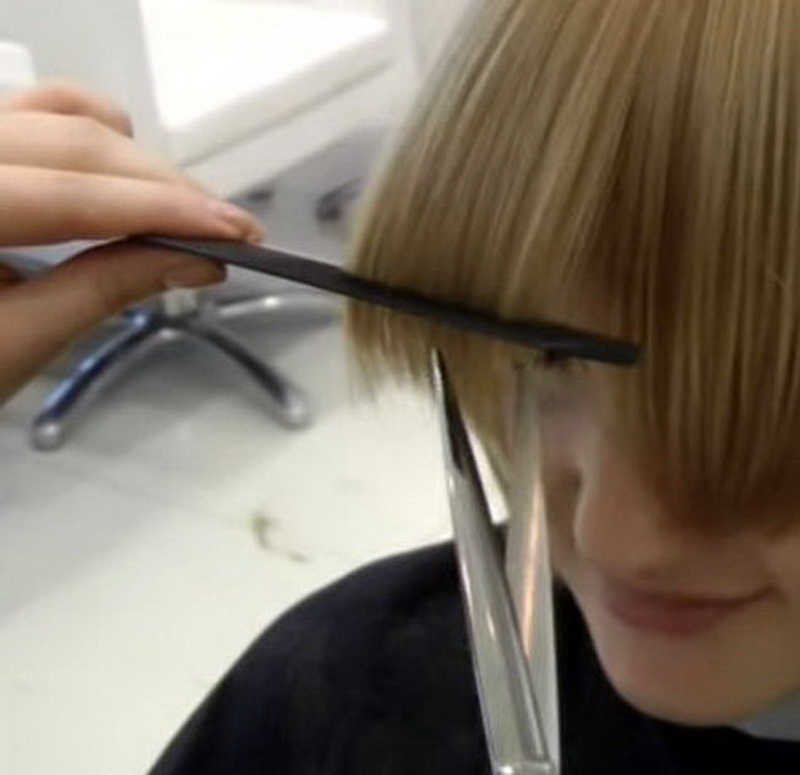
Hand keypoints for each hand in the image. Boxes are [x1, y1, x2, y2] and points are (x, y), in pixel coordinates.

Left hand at [0, 81, 264, 401]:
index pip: (75, 195)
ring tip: (182, 210)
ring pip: (60, 113)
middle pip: (76, 143)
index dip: (165, 210)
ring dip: (135, 159)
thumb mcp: (14, 342)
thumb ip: (104, 291)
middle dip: (164, 186)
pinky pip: (35, 108)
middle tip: (230, 230)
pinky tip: (122, 174)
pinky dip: (91, 134)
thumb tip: (197, 261)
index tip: (240, 232)